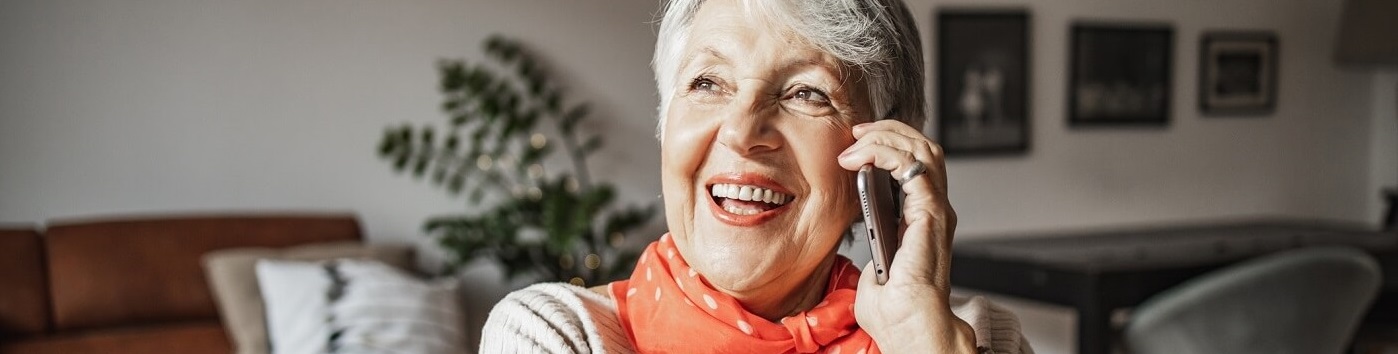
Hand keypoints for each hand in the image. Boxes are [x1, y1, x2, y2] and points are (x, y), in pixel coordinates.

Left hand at [837, 120, 975, 353]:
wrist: (909, 328)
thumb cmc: (895, 312)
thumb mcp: (873, 272)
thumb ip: (872, 251)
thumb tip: (863, 248)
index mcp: (922, 219)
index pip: (915, 164)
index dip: (888, 145)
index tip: (856, 143)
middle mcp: (934, 210)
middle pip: (922, 148)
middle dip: (888, 131)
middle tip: (856, 132)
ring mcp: (936, 211)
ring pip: (923, 150)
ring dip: (886, 137)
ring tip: (856, 141)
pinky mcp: (931, 215)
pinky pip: (914, 168)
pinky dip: (886, 153)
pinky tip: (861, 157)